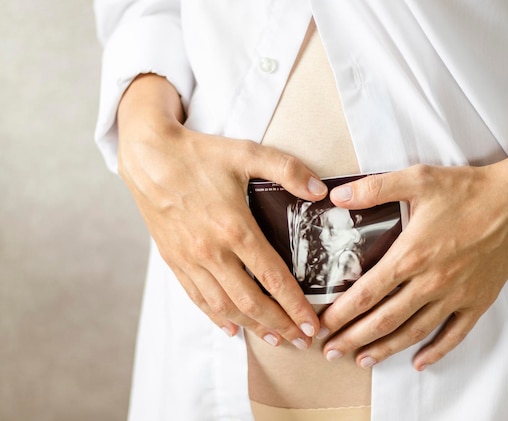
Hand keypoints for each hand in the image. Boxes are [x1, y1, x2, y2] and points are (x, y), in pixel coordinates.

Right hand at [117, 75, 326, 347]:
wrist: (148, 156)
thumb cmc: (199, 154)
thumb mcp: (246, 153)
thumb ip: (288, 170)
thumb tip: (320, 191)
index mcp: (234, 228)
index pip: (272, 277)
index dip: (295, 304)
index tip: (311, 323)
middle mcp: (212, 251)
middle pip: (250, 301)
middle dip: (279, 324)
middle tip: (301, 341)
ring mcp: (190, 259)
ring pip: (223, 306)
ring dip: (251, 326)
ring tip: (274, 339)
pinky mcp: (174, 260)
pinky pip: (196, 297)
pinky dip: (216, 317)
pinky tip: (231, 327)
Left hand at [319, 134, 507, 369]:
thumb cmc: (467, 191)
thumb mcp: (417, 179)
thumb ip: (374, 189)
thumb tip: (336, 195)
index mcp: (411, 255)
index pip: (367, 293)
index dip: (341, 313)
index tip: (322, 326)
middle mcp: (430, 282)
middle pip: (384, 320)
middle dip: (353, 338)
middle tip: (331, 352)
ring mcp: (455, 296)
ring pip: (414, 332)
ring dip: (385, 349)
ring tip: (362, 361)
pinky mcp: (477, 301)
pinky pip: (454, 334)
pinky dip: (436, 351)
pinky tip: (419, 362)